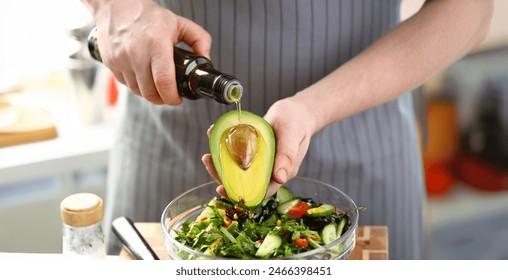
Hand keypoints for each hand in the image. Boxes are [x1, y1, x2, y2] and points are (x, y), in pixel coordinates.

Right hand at [89, 0, 210, 104]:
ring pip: (138, 91)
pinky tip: (143, 77)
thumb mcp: (180, 23)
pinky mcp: (110, 63)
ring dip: (149, 93)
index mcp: (156, 43)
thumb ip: (200, 40)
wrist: (117, 6)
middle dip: (162, 98)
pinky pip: (126, 85)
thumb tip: (206, 61)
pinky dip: (136, 86)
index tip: (177, 98)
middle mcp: (136, 53)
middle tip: (169, 95)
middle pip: (150, 92)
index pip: (164, 81)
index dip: (172, 97)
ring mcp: (120, 59)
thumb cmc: (149, 16)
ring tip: (157, 85)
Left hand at [202, 97, 315, 198]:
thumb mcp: (291, 136)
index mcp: (280, 174)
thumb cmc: (297, 122)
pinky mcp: (253, 152)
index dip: (239, 193)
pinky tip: (215, 136)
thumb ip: (286, 156)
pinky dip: (225, 150)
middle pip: (243, 182)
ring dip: (220, 164)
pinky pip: (237, 156)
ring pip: (237, 170)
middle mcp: (268, 171)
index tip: (221, 187)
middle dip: (223, 176)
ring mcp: (260, 162)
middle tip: (208, 160)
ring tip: (208, 153)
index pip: (258, 191)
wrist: (297, 111)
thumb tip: (280, 178)